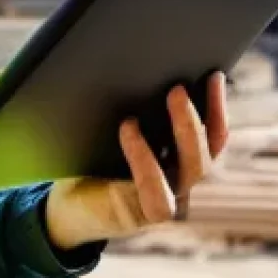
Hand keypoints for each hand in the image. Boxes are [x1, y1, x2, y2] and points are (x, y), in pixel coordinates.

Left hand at [43, 71, 229, 250]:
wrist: (61, 206)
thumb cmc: (87, 160)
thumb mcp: (111, 128)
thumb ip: (132, 107)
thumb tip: (139, 62)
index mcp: (177, 159)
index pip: (210, 135)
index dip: (216, 106)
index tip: (214, 73)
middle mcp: (179, 181)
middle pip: (206, 150)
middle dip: (200, 113)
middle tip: (183, 83)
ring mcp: (167, 200)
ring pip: (192, 170)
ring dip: (186, 130)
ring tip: (173, 94)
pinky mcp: (142, 215)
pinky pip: (156, 192)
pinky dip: (145, 158)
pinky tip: (129, 127)